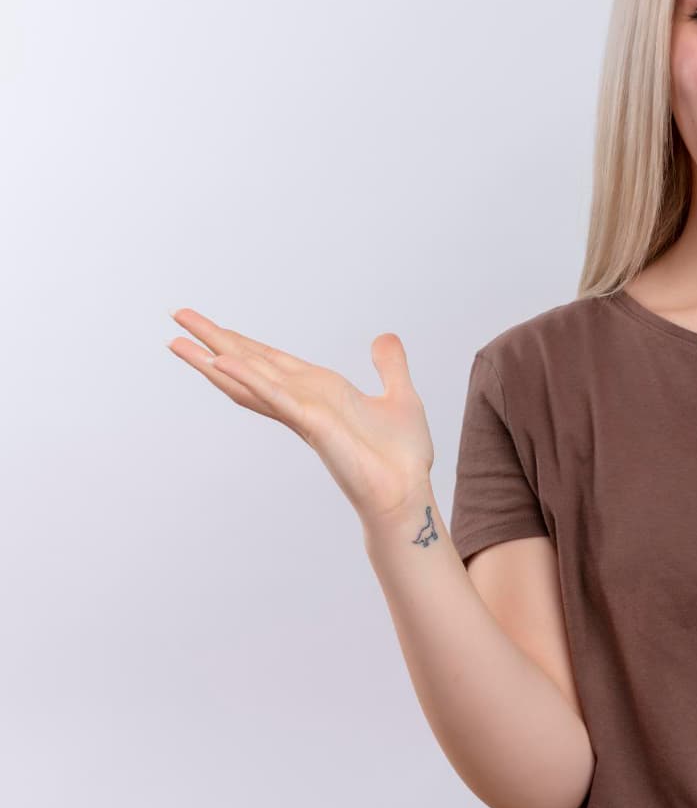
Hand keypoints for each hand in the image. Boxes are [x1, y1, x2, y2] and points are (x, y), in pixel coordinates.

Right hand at [167, 308, 434, 522]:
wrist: (407, 490)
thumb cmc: (401, 455)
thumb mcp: (399, 395)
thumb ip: (389, 366)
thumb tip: (385, 338)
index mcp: (319, 391)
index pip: (269, 361)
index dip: (240, 342)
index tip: (210, 326)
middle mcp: (303, 400)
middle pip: (248, 364)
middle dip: (214, 340)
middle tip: (178, 316)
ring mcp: (302, 413)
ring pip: (249, 378)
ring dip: (214, 357)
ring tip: (178, 339)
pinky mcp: (311, 424)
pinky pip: (274, 396)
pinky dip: (248, 377)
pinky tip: (222, 360)